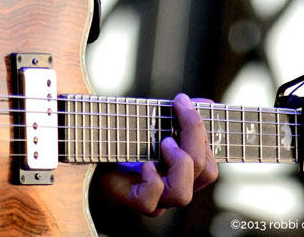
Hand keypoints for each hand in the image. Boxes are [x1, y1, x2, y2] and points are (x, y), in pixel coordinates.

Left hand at [91, 93, 218, 217]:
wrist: (93, 155)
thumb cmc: (123, 139)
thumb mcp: (151, 123)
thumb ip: (174, 115)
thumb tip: (199, 102)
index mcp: (183, 171)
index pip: (210, 163)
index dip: (205, 133)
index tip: (186, 101)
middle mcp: (174, 187)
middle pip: (206, 173)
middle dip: (196, 136)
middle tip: (179, 110)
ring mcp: (156, 198)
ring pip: (183, 194)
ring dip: (180, 162)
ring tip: (164, 142)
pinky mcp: (133, 201)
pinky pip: (150, 201)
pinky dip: (151, 180)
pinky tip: (144, 164)